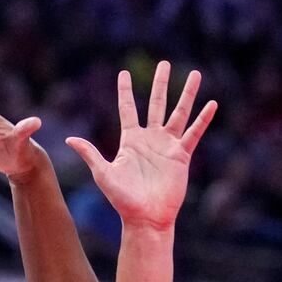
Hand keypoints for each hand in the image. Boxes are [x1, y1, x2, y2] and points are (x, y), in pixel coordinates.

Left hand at [67, 61, 216, 230]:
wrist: (145, 217)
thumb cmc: (122, 200)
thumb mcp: (103, 174)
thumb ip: (90, 154)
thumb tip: (69, 139)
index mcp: (130, 140)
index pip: (128, 109)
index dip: (125, 91)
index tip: (123, 73)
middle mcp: (150, 139)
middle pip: (156, 104)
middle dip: (160, 83)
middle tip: (163, 63)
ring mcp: (167, 146)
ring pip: (179, 113)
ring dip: (186, 94)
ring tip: (195, 74)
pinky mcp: (181, 156)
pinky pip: (194, 134)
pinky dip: (203, 119)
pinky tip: (212, 104)